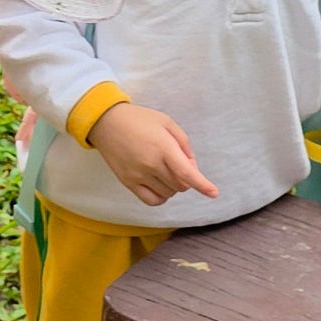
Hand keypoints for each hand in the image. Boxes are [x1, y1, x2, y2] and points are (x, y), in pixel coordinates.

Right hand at [85, 104, 218, 206]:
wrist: (106, 122)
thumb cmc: (139, 119)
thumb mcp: (167, 123)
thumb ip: (184, 145)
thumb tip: (192, 168)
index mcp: (163, 147)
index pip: (187, 173)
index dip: (202, 185)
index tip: (214, 193)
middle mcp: (151, 164)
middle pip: (180, 185)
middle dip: (186, 178)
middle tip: (178, 164)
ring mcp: (138, 175)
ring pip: (168, 194)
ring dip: (174, 186)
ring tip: (166, 171)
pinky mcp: (128, 182)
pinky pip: (152, 200)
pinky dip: (162, 197)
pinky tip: (160, 186)